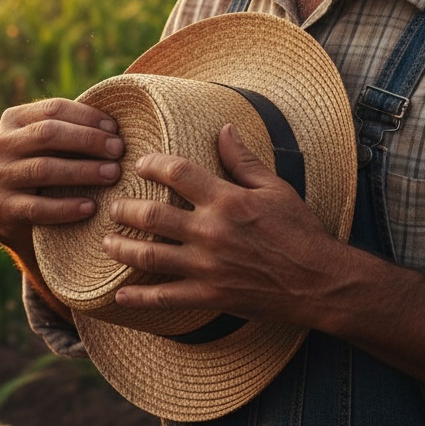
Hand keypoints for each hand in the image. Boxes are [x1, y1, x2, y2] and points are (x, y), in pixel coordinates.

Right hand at [0, 98, 123, 281]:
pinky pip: (38, 208)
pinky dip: (66, 207)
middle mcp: (1, 144)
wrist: (8, 215)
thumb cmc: (43, 169)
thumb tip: (118, 117)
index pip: (54, 109)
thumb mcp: (47, 143)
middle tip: (119, 150)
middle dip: (88, 140)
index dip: (87, 117)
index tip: (116, 129)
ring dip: (83, 171)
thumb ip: (71, 127)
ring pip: (45, 169)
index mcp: (14, 119)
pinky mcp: (2, 209)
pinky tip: (91, 207)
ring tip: (113, 174)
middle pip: (48, 134)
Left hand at [103, 123, 424, 408]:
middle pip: (152, 216)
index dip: (153, 164)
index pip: (177, 173)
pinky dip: (138, 297)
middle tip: (112, 207)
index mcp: (226, 200)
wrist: (318, 282)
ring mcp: (207, 267)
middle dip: (126, 210)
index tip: (140, 163)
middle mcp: (210, 231)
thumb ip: (244, 159)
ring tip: (106, 243)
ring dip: (122, 249)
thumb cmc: (299, 231)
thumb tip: (224, 127)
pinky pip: (164, 298)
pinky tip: (118, 295)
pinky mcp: (209, 296)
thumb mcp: (275, 187)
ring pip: (150, 256)